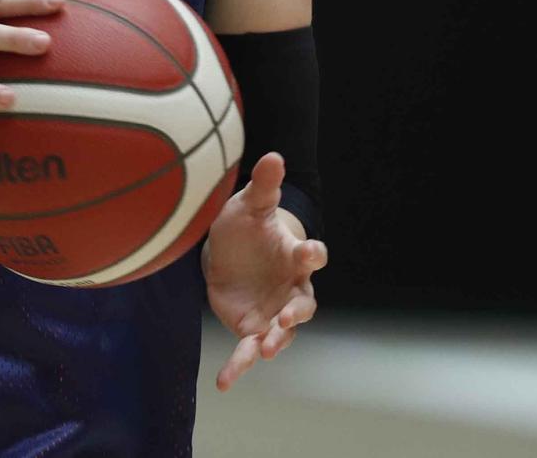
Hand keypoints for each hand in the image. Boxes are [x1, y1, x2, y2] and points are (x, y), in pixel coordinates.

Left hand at [203, 151, 327, 391]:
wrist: (228, 252)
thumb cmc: (247, 226)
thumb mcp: (250, 205)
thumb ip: (264, 186)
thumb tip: (274, 155)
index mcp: (293, 255)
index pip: (311, 256)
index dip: (311, 255)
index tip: (307, 253)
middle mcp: (290, 287)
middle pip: (303, 304)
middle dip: (297, 314)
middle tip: (287, 320)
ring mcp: (273, 312)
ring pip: (282, 334)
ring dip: (276, 343)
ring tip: (266, 351)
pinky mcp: (252, 328)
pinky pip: (249, 351)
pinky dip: (239, 366)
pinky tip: (224, 383)